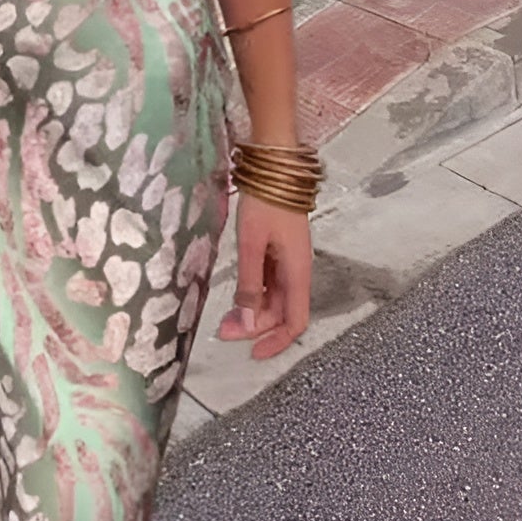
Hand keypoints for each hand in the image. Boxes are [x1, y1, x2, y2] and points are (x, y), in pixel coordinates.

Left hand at [215, 193, 311, 360]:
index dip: (278, 341)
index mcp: (298, 271)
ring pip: (273, 299)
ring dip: (252, 312)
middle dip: (255, 327)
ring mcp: (287, 261)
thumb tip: (248, 324)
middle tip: (224, 332)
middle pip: (281, 312)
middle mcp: (296, 270)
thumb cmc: (265, 202)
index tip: (254, 354)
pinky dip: (253, 294)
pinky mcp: (278, 251)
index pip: (296, 320)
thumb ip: (249, 285)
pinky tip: (236, 297)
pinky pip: (268, 282)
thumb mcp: (252, 245)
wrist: (275, 166)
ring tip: (225, 319)